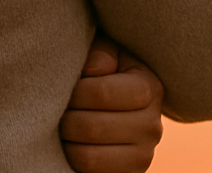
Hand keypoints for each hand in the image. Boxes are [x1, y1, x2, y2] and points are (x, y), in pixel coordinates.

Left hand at [60, 34, 163, 172]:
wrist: (122, 100)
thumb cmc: (108, 68)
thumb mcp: (109, 50)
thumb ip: (100, 53)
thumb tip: (91, 71)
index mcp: (149, 88)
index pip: (100, 93)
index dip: (75, 90)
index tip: (67, 85)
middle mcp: (152, 126)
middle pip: (91, 128)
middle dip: (66, 117)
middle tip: (59, 107)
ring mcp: (143, 157)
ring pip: (87, 157)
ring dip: (67, 141)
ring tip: (64, 125)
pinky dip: (72, 161)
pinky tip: (73, 143)